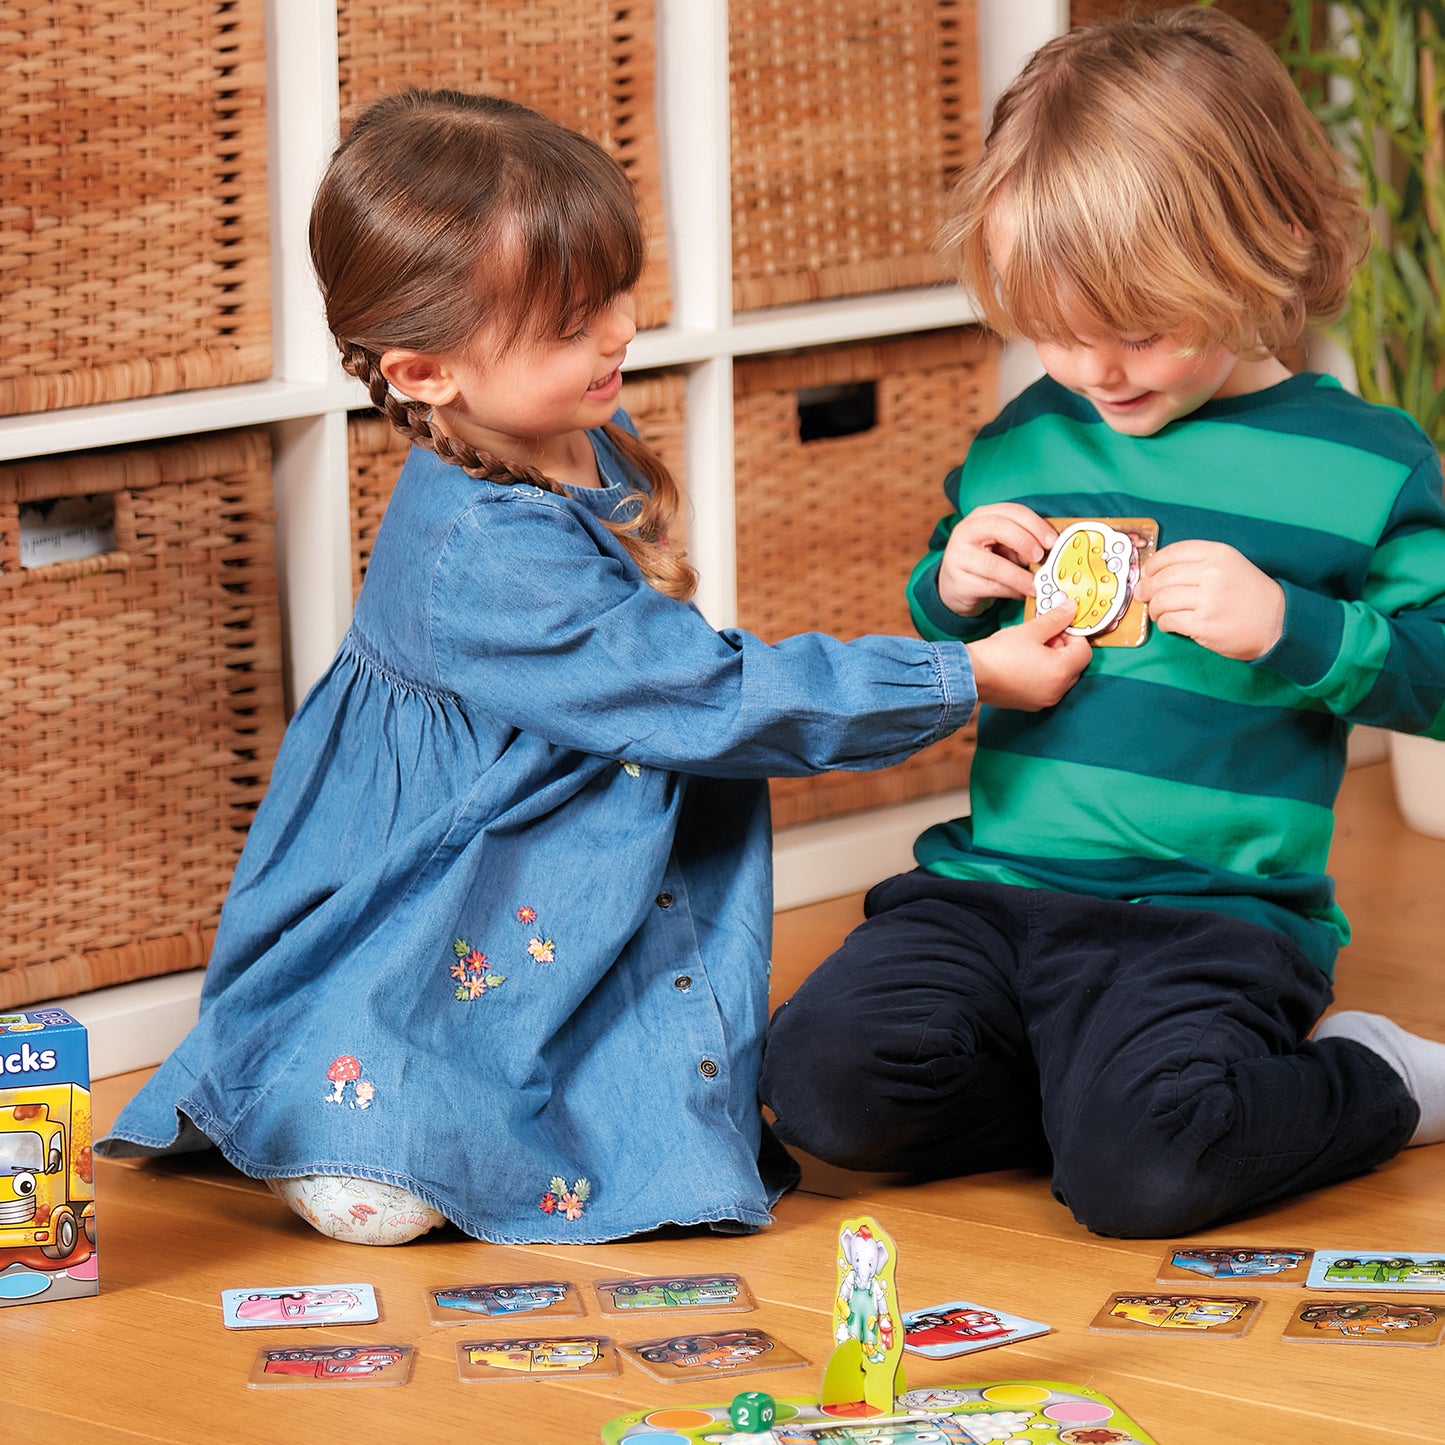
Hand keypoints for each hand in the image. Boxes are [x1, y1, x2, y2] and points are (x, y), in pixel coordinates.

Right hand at [938, 503, 1058, 616]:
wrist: (955, 586)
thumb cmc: (985, 561)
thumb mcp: (1003, 545)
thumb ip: (1023, 543)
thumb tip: (1051, 551)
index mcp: (982, 516)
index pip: (1011, 511)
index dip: (1035, 524)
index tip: (1052, 540)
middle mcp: (966, 531)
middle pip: (999, 527)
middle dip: (1025, 541)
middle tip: (1041, 557)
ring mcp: (959, 556)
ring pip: (994, 564)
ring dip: (1020, 576)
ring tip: (1035, 585)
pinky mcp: (959, 581)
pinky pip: (990, 586)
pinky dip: (1010, 591)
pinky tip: (1021, 593)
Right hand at [967, 602, 1091, 710]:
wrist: (971, 675)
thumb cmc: (998, 654)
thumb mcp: (1030, 630)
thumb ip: (1055, 619)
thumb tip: (1070, 609)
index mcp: (1061, 672)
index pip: (1084, 650)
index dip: (1073, 634)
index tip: (1058, 625)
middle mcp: (1057, 690)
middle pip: (1075, 665)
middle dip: (1063, 647)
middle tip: (1044, 634)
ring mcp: (1044, 700)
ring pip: (1061, 676)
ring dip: (1053, 660)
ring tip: (1032, 648)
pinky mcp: (1031, 704)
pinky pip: (1047, 687)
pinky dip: (1043, 674)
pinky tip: (1025, 662)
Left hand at [1135, 541, 1284, 660]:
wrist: (1277, 621)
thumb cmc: (1248, 594)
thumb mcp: (1229, 565)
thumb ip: (1197, 563)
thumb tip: (1153, 573)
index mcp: (1218, 554)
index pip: (1173, 552)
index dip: (1154, 563)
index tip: (1147, 572)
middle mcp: (1212, 573)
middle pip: (1162, 577)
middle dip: (1148, 588)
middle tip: (1144, 595)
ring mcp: (1208, 600)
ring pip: (1162, 600)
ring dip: (1154, 607)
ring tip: (1158, 611)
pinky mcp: (1204, 624)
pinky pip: (1170, 620)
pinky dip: (1164, 623)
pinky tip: (1169, 623)